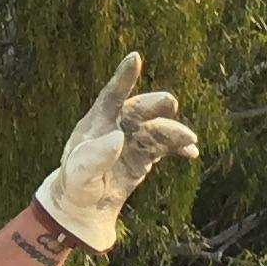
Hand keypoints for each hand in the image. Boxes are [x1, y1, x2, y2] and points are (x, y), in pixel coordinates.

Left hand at [34, 50, 197, 252]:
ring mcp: (132, 140)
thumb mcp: (80, 174)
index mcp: (96, 123)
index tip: (135, 57)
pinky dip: (178, 148)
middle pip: (138, 110)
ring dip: (173, 131)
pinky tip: (191, 152)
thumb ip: (95, 157)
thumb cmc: (75, 185)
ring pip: (156, 129)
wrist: (82, 207)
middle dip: (154, 105)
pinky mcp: (143, 157)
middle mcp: (117, 126)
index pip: (110, 96)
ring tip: (189, 139)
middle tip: (169, 102)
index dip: (123, 77)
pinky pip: (165, 148)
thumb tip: (119, 137)